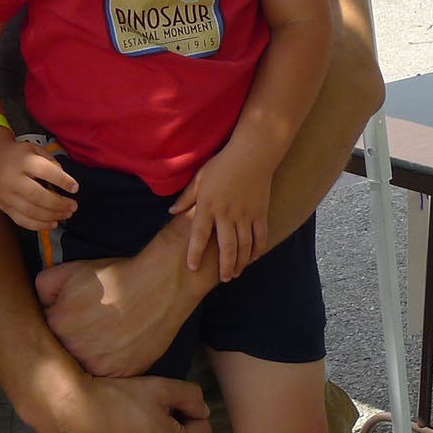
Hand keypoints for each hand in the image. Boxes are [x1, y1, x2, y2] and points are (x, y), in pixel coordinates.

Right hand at [0, 137, 77, 230]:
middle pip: (38, 196)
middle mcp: (12, 179)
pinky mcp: (4, 207)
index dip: (62, 181)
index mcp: (22, 161)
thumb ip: (51, 163)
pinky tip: (52, 223)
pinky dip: (39, 225)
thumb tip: (65, 182)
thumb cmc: (16, 154)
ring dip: (52, 216)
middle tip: (73, 206)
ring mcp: (6, 195)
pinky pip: (22, 221)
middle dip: (59, 204)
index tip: (75, 188)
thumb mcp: (34, 149)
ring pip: (31, 212)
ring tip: (66, 214)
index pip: (45, 171)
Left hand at [38, 240, 198, 376]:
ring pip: (85, 366)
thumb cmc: (113, 277)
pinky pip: (108, 375)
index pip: (45, 332)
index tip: (70, 316)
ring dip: (90, 355)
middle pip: (64, 352)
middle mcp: (74, 352)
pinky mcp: (121, 374)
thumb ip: (42, 289)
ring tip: (105, 335)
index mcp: (56, 326)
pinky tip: (118, 345)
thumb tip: (41, 306)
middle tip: (90, 325)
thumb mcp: (67, 270)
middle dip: (72, 340)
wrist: (158, 285)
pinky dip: (111, 363)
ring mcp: (99, 367)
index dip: (58, 322)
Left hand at [169, 147, 271, 280]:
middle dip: (224, 266)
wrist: (252, 153)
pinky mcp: (261, 212)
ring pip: (244, 246)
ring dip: (240, 262)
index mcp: (208, 206)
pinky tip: (253, 257)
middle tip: (223, 279)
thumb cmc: (222, 164)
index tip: (192, 267)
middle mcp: (227, 213)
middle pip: (225, 247)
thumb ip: (186, 197)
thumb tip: (172, 211)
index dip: (195, 253)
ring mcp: (246, 214)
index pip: (199, 235)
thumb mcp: (199, 178)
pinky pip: (261, 236)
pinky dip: (258, 249)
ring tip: (235, 273)